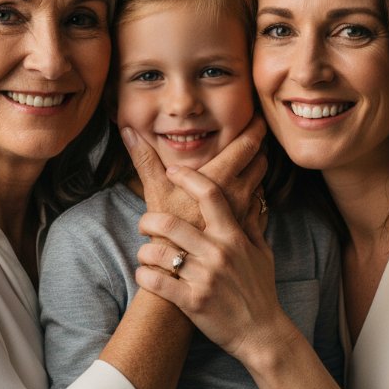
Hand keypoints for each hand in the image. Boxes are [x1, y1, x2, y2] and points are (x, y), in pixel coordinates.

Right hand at [122, 115, 267, 227]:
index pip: (249, 143)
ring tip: (247, 162)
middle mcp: (240, 193)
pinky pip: (260, 204)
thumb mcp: (155, 191)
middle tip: (252, 136)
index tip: (255, 116)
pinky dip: (255, 194)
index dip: (255, 127)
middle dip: (258, 147)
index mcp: (221, 178)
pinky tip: (243, 194)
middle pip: (261, 160)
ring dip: (256, 171)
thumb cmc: (168, 232)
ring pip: (262, 182)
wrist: (184, 272)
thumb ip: (144, 158)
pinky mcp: (248, 230)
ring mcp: (247, 213)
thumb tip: (127, 129)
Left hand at [133, 165, 291, 361]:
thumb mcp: (262, 254)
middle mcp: (217, 253)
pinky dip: (144, 275)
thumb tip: (251, 197)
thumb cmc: (260, 292)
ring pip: (158, 252)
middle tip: (144, 223)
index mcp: (233, 237)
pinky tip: (145, 275)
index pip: (209, 195)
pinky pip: (156, 282)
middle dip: (148, 220)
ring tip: (145, 255)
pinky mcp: (192, 301)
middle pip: (171, 223)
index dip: (188, 178)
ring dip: (144, 251)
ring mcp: (204, 278)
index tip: (172, 171)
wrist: (262, 333)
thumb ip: (252, 224)